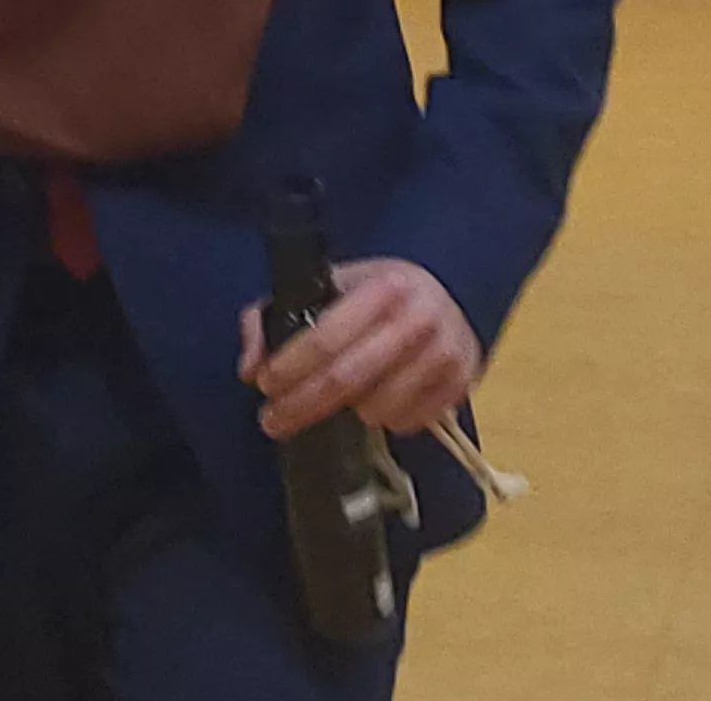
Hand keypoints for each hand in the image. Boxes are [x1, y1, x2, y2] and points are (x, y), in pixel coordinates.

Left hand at [240, 257, 479, 439]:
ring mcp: (444, 355)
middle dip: (302, 405)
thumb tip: (249, 367)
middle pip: (347, 379)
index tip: (265, 385)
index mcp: (383, 287)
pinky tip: (374, 403)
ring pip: (377, 408)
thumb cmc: (377, 295)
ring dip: (346, 413)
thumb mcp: (327, 287)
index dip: (290, 367)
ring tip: (333, 403)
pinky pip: (408, 422)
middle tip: (274, 420)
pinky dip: (383, 420)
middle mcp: (418, 319)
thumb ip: (274, 317)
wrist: (448, 298)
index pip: (326, 337)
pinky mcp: (461, 384)